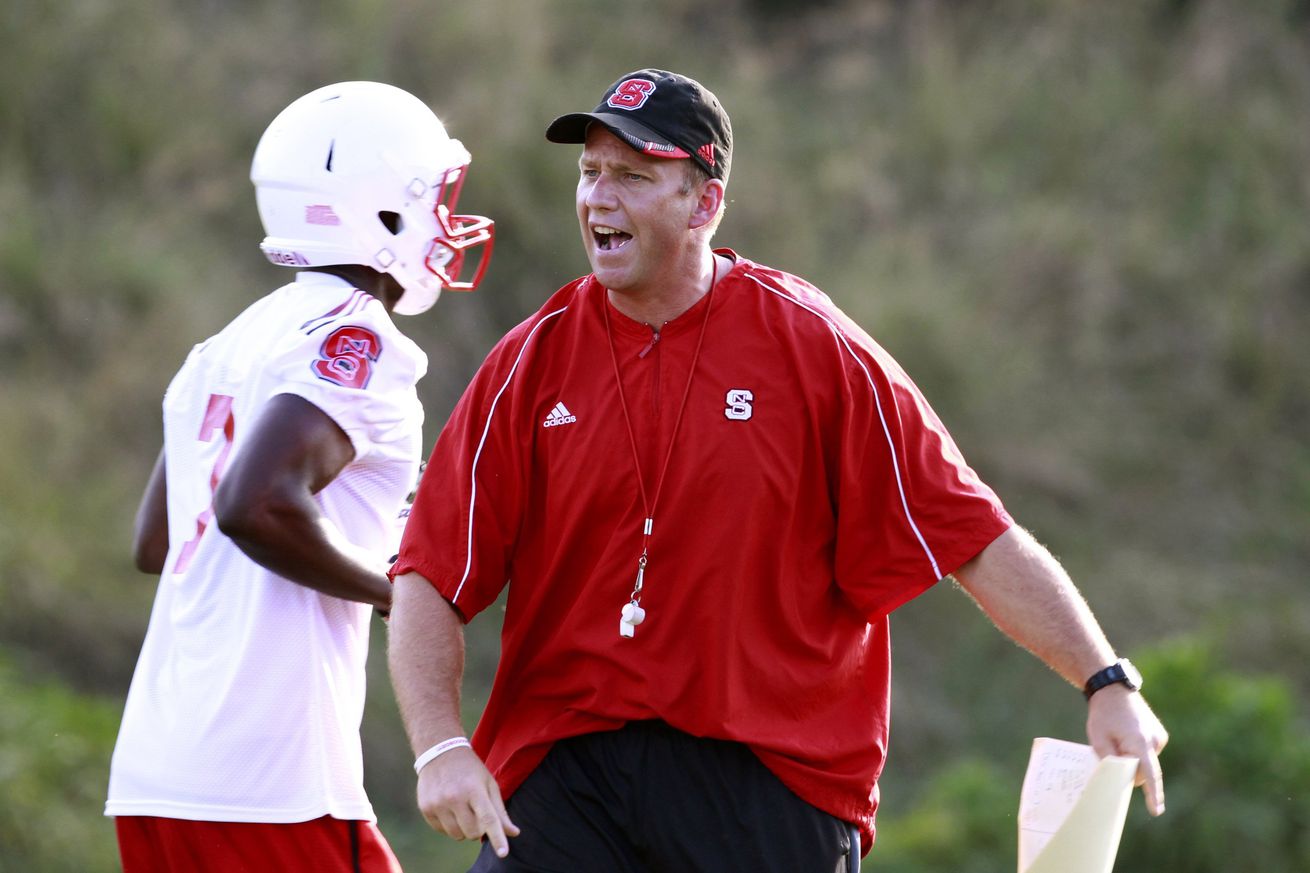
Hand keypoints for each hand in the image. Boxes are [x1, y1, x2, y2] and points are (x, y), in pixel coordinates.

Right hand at [417, 747, 520, 857]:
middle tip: (476, 812)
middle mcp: (454, 797)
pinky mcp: (425, 808)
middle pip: (472, 833)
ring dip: (463, 828)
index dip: (497, 838)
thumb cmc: (470, 769)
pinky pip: (442, 831)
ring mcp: (438, 803)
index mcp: (474, 789)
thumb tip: (513, 833)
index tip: (504, 853)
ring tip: (462, 809)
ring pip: (457, 835)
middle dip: (478, 829)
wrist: (440, 752)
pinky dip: (449, 825)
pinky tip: (449, 807)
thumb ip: (500, 810)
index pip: (488, 819)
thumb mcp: (489, 784)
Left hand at [1086, 686, 1168, 815]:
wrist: (1113, 689)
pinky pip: (1148, 753)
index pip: (1148, 774)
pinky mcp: (1160, 735)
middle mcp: (1155, 741)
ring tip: (1117, 739)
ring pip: (1145, 763)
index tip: (1156, 811)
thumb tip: (1122, 777)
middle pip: (1143, 772)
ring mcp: (1160, 737)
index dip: (1152, 794)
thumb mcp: (1098, 739)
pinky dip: (1137, 753)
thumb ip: (1110, 761)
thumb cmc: (1103, 714)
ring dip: (1132, 760)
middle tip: (1112, 754)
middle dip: (1129, 770)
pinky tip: (1125, 737)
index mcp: (1140, 742)